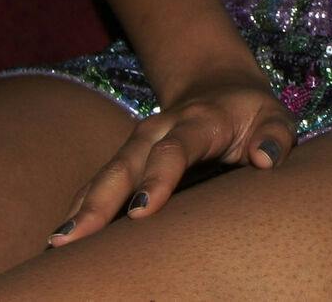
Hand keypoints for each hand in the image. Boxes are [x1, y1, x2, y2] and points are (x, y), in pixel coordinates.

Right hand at [46, 66, 294, 246]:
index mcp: (200, 120)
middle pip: (126, 163)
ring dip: (81, 208)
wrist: (219, 87)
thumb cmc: (252, 114)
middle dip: (101, 200)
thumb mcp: (274, 116)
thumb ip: (275, 135)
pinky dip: (79, 209)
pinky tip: (60, 240)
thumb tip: (266, 159)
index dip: (159, 176)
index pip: (178, 147)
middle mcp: (160, 129)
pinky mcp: (125, 161)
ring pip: (104, 175)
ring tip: (57, 244)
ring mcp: (137, 144)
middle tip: (76, 237)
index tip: (143, 209)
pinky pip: (98, 185)